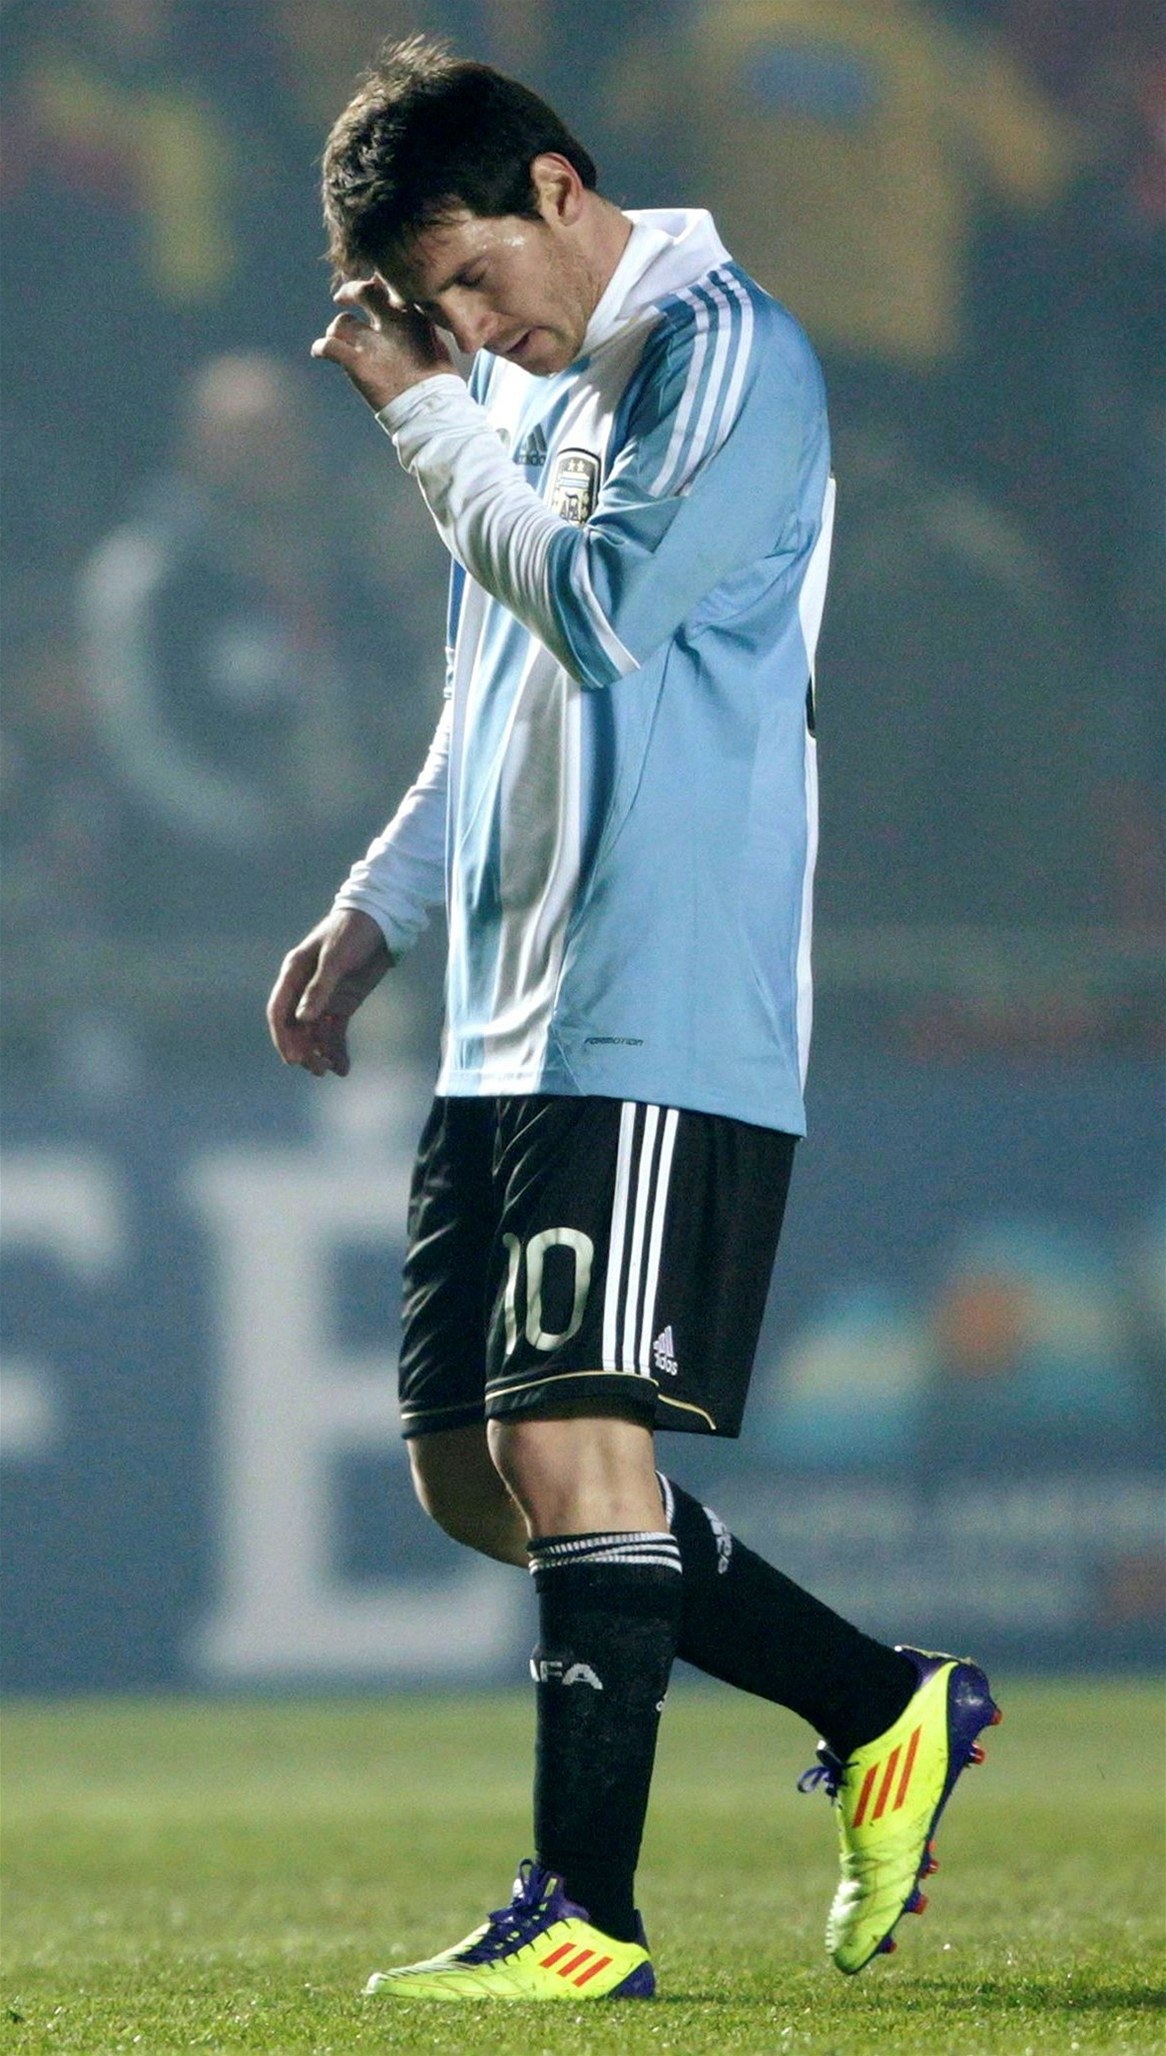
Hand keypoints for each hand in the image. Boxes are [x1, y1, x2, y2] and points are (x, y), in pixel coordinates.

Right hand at [266, 906, 392, 1076]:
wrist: (382, 920)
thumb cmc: (352, 931)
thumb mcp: (335, 958)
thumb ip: (319, 988)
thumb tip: (303, 1020)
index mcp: (294, 973)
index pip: (279, 1012)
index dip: (283, 1037)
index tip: (293, 1059)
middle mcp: (305, 988)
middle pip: (296, 1027)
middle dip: (303, 1049)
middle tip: (317, 1069)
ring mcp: (324, 997)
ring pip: (315, 1033)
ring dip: (320, 1052)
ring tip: (330, 1069)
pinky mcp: (343, 1003)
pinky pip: (335, 1031)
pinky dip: (337, 1048)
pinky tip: (342, 1067)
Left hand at [310, 277, 454, 411]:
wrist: (431, 411)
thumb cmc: (438, 383)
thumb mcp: (436, 344)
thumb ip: (420, 325)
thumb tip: (412, 312)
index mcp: (414, 315)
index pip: (389, 285)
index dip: (377, 283)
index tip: (373, 286)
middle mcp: (392, 323)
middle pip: (363, 292)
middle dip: (350, 292)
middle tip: (341, 298)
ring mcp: (373, 344)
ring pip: (341, 323)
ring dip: (336, 331)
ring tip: (337, 340)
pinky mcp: (358, 365)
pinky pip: (328, 346)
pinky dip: (320, 348)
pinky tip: (319, 352)